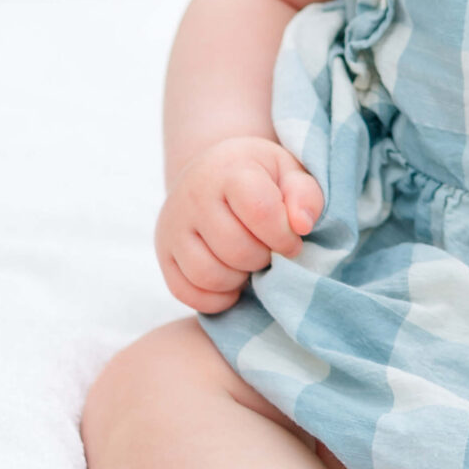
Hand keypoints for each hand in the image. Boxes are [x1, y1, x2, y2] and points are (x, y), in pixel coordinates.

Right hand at [154, 136, 324, 313]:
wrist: (213, 174)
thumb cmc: (260, 176)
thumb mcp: (289, 172)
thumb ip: (304, 195)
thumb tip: (301, 226)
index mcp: (229, 170)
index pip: (260, 211)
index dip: (284, 236)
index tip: (291, 240)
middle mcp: (193, 195)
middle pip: (235, 249)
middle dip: (262, 259)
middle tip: (268, 251)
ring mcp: (172, 225)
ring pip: (207, 274)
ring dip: (238, 279)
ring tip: (249, 264)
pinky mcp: (163, 252)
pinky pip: (185, 292)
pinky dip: (214, 298)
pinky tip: (232, 283)